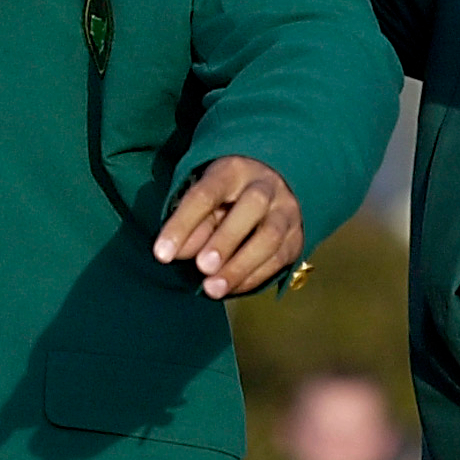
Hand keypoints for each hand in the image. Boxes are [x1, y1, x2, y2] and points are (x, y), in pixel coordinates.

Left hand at [152, 154, 304, 298]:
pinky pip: (279, 259)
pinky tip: (230, 289)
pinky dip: (253, 277)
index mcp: (233, 169)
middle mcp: (265, 185)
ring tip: (213, 289)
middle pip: (251, 207)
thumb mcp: (205, 198)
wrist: (278, 183)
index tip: (161, 254)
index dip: (183, 224)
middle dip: (225, 240)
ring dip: (240, 266)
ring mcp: (286, 210)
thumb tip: (175, 253)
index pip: (206, 193)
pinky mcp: (297, 236)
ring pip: (270, 237)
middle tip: (202, 267)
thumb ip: (191, 224)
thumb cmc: (228, 194)